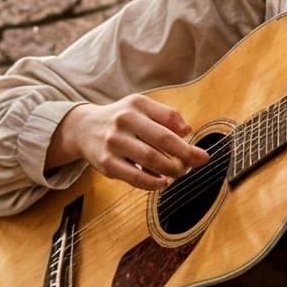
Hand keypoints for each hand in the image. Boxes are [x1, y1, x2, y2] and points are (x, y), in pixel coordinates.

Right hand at [46, 94, 209, 190]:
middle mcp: (124, 120)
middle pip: (162, 139)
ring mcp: (114, 142)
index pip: (169, 118)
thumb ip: (166, 116)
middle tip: (199, 163)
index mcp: (137, 105)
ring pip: (150, 158)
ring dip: (171, 169)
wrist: (84, 128)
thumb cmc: (122, 120)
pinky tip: (163, 182)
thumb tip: (188, 130)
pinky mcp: (107, 162)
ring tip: (181, 173)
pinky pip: (134, 176)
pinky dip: (152, 182)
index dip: (188, 136)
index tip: (202, 152)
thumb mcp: (141, 108)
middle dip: (185, 154)